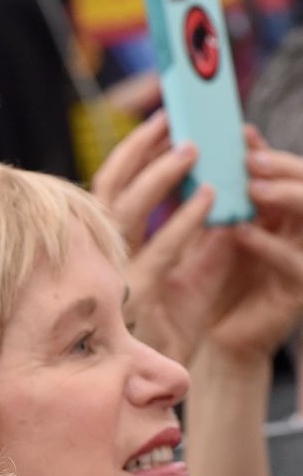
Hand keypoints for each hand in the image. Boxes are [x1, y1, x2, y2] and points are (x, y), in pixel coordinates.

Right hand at [92, 118, 302, 368]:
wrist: (153, 384)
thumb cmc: (169, 330)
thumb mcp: (187, 274)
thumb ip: (200, 237)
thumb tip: (225, 192)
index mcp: (106, 251)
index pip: (110, 190)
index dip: (131, 153)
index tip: (159, 122)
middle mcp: (99, 260)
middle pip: (106, 192)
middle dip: (136, 151)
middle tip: (172, 121)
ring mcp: (112, 278)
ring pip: (123, 214)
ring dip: (158, 176)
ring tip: (192, 149)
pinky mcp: (134, 299)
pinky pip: (160, 250)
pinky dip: (184, 220)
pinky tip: (210, 199)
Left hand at [205, 137, 302, 361]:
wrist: (218, 343)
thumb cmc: (210, 289)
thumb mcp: (208, 241)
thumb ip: (207, 206)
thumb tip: (184, 157)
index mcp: (278, 214)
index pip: (281, 172)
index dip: (264, 151)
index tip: (239, 133)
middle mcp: (298, 230)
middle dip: (280, 166)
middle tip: (249, 156)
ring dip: (283, 197)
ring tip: (253, 188)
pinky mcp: (299, 290)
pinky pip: (293, 262)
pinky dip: (268, 246)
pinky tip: (243, 235)